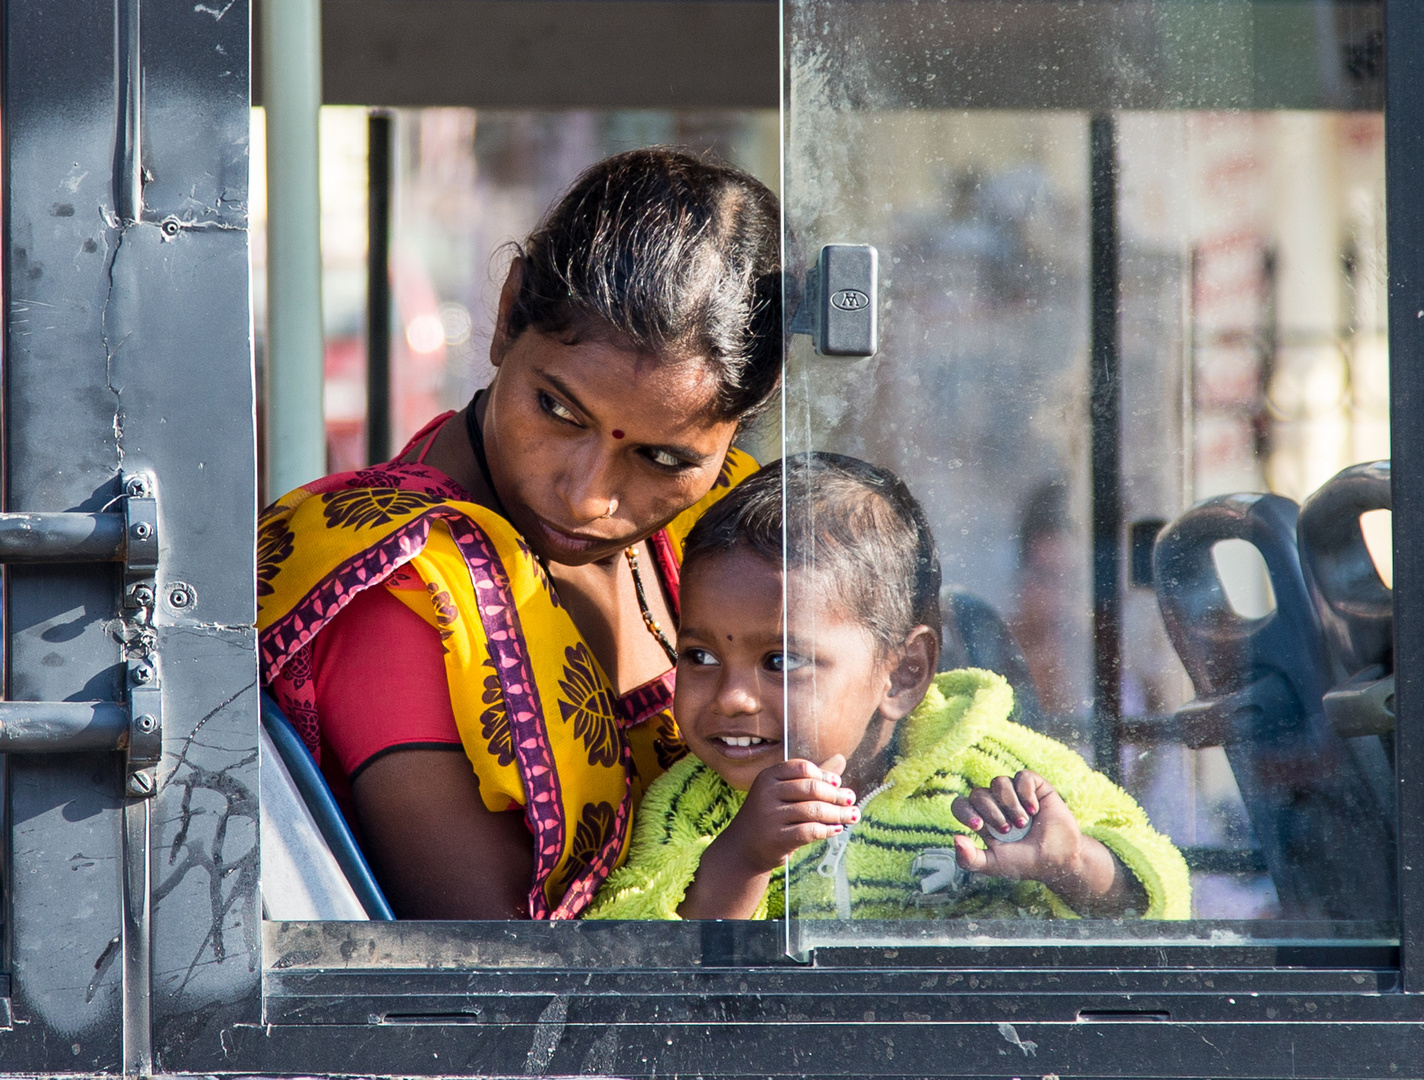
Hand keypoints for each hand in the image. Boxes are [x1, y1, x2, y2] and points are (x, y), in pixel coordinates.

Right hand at [721, 754, 859, 872]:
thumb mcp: (784, 792)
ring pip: (814, 810)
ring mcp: (770, 816)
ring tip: (853, 816)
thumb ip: (811, 777)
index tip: (838, 783)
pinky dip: (828, 830)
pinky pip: (810, 831)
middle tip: (851, 799)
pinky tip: (837, 829)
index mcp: (768, 776)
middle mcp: (767, 793)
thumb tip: (841, 759)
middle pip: (811, 788)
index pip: (802, 768)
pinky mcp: (777, 838)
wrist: (743, 847)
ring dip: (838, 813)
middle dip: (836, 794)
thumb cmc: (770, 815)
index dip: (824, 775)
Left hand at [951, 770, 1142, 913]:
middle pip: (978, 793)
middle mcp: (995, 804)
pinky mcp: (1035, 787)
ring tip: (1023, 823)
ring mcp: (1014, 793)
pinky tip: (1035, 809)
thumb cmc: (1024, 863)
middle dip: (992, 812)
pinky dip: (1026, 792)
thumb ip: (970, 859)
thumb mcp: (994, 864)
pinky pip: (1022, 776)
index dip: (965, 812)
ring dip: (1010, 804)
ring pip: (999, 781)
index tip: (978, 827)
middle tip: (1008, 830)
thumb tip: (955, 839)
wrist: (1058, 860)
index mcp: (981, 820)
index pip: (960, 805)